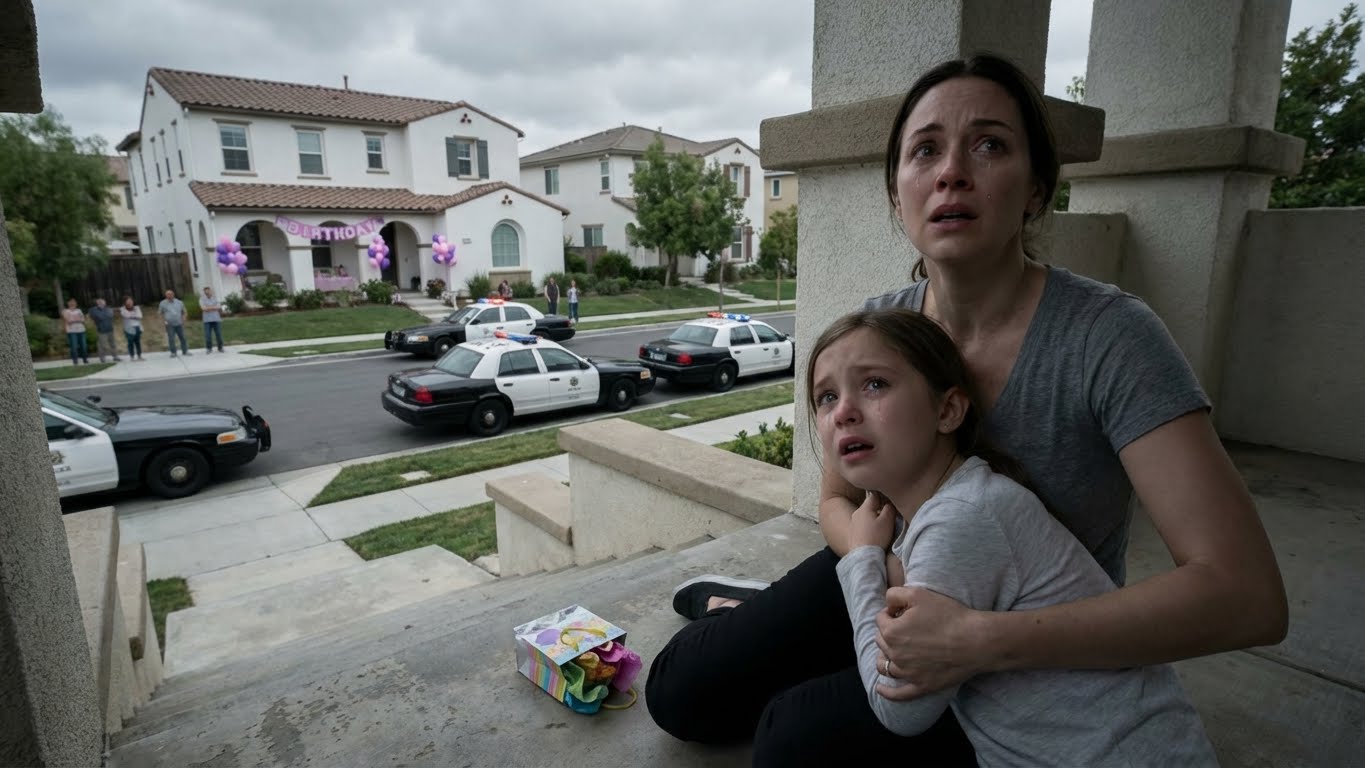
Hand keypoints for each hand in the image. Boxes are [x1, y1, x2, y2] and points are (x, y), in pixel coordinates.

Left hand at [849, 491, 895, 549]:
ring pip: (866, 517)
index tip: (890, 501)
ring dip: (873, 519)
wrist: (864, 556)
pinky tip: (875, 534)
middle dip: (878, 508)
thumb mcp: (887, 521)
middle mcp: (856, 514)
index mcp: (864, 508)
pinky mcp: (853, 535)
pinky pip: (862, 526)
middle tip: (888, 514)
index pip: (874, 496)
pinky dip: (869, 527)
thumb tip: (889, 503)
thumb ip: (889, 508)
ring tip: (882, 526)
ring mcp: (853, 525)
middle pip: (869, 506)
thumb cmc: (876, 537)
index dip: (883, 496)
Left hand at [873, 586, 986, 700]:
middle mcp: (895, 655)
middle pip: (881, 641)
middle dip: (889, 632)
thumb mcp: (918, 594)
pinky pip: (898, 694)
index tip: (905, 611)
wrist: (976, 640)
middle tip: (907, 627)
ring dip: (885, 657)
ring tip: (893, 651)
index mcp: (891, 632)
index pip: (881, 620)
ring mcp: (908, 673)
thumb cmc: (948, 615)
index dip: (892, 613)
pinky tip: (879, 688)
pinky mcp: (921, 686)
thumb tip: (888, 606)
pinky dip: (887, 692)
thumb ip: (894, 595)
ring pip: (885, 666)